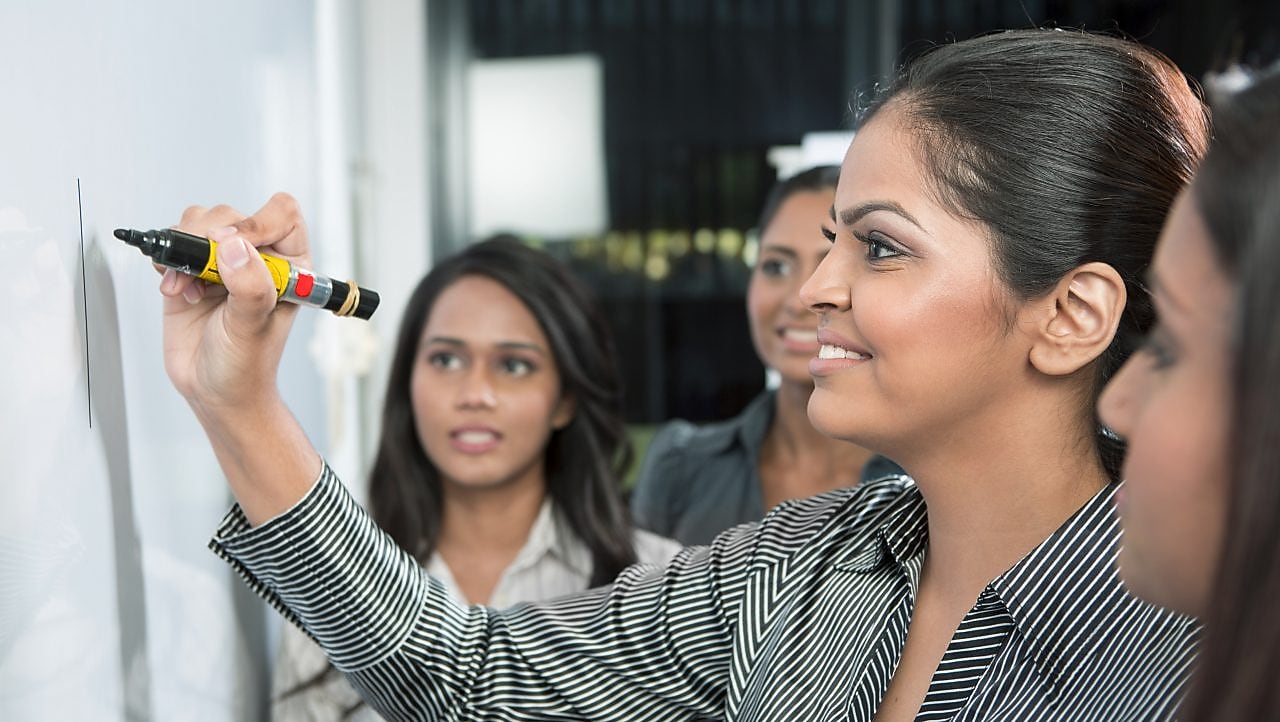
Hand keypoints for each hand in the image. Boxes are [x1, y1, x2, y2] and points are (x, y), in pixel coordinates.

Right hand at [159, 193, 311, 422]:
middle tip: (203, 271)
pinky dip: (167, 260)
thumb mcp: (253, 326)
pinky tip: (175, 289)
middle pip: (232, 214)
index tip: (232, 245)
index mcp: (289, 265)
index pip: (282, 215)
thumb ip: (250, 286)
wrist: (214, 391)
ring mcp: (222, 263)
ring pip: (199, 222)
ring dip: (186, 249)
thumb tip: (234, 245)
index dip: (256, 222)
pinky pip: (174, 243)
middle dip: (209, 237)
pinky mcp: (191, 271)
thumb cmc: (246, 365)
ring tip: (189, 286)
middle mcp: (258, 258)